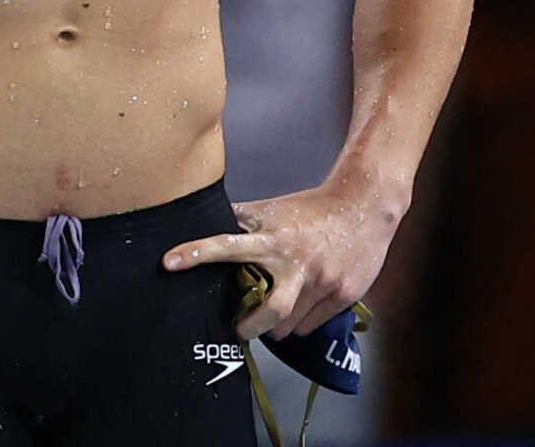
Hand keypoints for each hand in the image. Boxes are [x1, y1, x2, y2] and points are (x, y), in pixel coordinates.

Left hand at [164, 180, 399, 339]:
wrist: (366, 206)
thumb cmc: (312, 209)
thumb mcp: (275, 210)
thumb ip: (242, 220)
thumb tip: (204, 219)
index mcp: (274, 238)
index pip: (228, 246)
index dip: (197, 253)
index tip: (168, 262)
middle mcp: (297, 263)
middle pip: (268, 313)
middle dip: (250, 328)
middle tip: (241, 327)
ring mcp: (323, 282)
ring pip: (288, 327)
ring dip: (278, 324)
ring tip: (281, 305)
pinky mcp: (343, 295)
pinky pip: (311, 327)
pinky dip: (302, 322)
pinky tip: (306, 301)